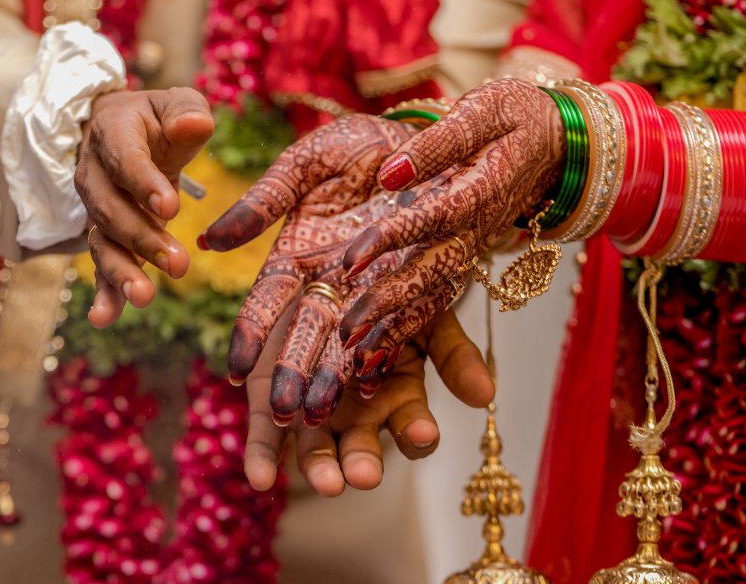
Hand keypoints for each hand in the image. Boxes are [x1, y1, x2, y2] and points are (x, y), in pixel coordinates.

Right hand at [75, 88, 214, 327]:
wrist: (126, 132)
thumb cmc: (160, 119)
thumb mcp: (177, 103)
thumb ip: (187, 112)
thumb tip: (195, 125)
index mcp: (113, 132)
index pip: (125, 158)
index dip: (144, 183)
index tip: (172, 209)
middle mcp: (94, 172)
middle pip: (110, 207)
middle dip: (142, 237)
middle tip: (178, 263)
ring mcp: (96, 207)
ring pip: (102, 240)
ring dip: (121, 271)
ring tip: (143, 297)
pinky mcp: (106, 234)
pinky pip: (101, 263)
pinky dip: (103, 292)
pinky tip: (105, 318)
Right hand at [200, 115, 420, 425]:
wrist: (425, 136)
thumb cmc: (357, 146)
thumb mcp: (306, 163)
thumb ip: (266, 200)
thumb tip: (211, 239)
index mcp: (296, 257)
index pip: (267, 304)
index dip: (253, 335)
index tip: (237, 370)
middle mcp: (332, 286)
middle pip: (308, 341)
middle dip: (297, 382)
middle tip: (285, 419)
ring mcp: (375, 293)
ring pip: (354, 350)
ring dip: (343, 390)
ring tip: (338, 434)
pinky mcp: (420, 292)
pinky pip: (410, 335)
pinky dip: (398, 362)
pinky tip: (396, 406)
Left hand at [243, 306, 493, 495]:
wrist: (326, 260)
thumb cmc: (383, 288)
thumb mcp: (424, 310)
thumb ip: (451, 351)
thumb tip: (486, 395)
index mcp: (398, 394)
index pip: (413, 428)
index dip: (418, 433)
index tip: (424, 433)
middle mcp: (357, 411)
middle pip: (363, 447)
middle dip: (364, 462)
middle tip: (364, 474)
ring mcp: (313, 411)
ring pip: (316, 450)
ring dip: (320, 469)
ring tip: (327, 484)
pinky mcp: (271, 401)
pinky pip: (265, 435)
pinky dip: (261, 458)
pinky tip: (259, 479)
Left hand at [337, 78, 564, 347]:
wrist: (565, 144)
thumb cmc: (520, 117)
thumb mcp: (487, 110)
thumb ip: (439, 142)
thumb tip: (391, 171)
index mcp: (481, 189)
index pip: (433, 216)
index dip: (393, 237)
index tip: (351, 257)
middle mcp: (477, 229)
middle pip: (431, 271)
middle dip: (388, 302)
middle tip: (346, 328)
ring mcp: (473, 248)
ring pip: (435, 295)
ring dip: (396, 329)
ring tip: (355, 359)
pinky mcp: (467, 256)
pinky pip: (439, 300)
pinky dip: (409, 331)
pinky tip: (375, 356)